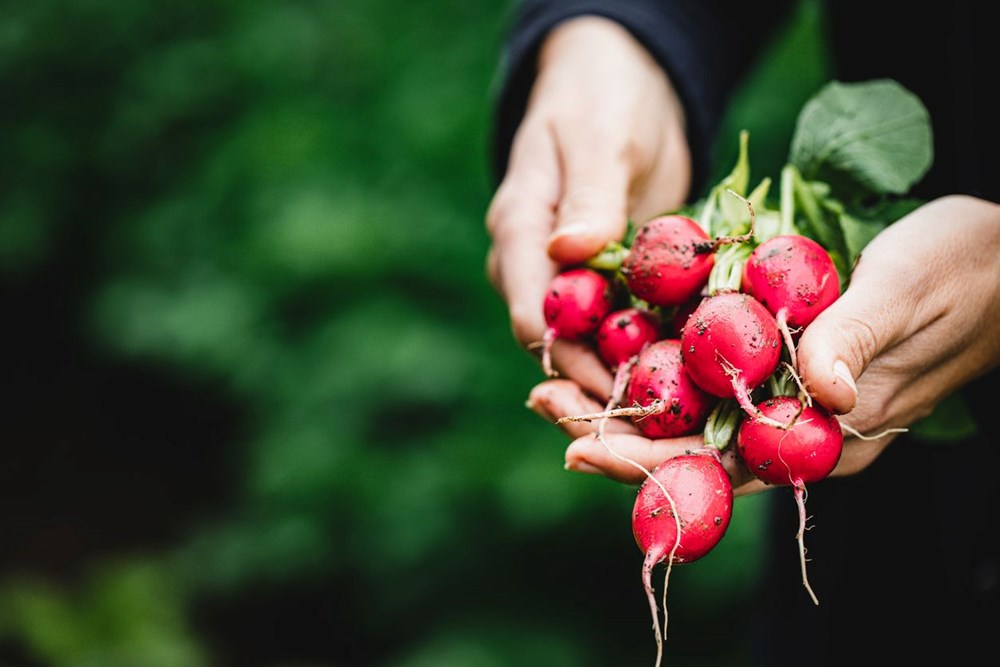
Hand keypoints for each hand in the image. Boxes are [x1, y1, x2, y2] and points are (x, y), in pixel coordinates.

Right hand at [485, 16, 691, 398]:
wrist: (620, 88)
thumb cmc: (603, 100)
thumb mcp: (600, 138)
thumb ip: (588, 195)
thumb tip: (569, 251)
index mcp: (521, 233)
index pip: (533, 313)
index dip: (570, 359)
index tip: (617, 390)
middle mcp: (536, 267)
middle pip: (559, 346)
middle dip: (599, 388)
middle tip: (652, 427)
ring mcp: (571, 279)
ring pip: (591, 346)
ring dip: (628, 381)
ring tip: (677, 416)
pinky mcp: (609, 282)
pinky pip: (625, 327)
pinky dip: (652, 352)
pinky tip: (691, 377)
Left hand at [527, 195, 999, 495]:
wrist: (996, 254)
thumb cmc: (965, 268)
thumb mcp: (911, 291)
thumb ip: (858, 340)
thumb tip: (818, 394)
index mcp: (829, 433)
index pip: (724, 463)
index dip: (649, 462)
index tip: (580, 449)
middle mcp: (799, 425)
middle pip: (690, 444)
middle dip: (613, 433)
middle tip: (540, 407)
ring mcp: (788, 392)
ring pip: (691, 411)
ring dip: (622, 402)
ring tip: (550, 387)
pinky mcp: (782, 355)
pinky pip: (710, 372)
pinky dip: (656, 366)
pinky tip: (610, 352)